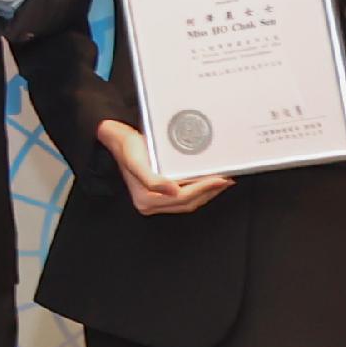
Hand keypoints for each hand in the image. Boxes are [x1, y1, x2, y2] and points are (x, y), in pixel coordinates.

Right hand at [97, 118, 233, 215]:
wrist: (119, 141)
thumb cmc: (129, 149)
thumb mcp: (137, 162)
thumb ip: (153, 181)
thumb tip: (173, 191)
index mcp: (146, 200)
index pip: (182, 198)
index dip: (203, 189)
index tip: (219, 179)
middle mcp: (150, 205)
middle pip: (189, 203)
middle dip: (209, 192)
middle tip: (226, 179)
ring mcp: (156, 202)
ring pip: (189, 203)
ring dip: (207, 193)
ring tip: (221, 181)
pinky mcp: (161, 196)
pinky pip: (185, 198)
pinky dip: (200, 191)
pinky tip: (207, 182)